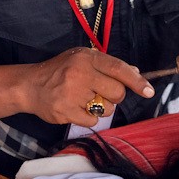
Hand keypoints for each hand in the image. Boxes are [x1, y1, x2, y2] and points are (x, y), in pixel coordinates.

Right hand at [25, 47, 153, 127]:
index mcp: (87, 58)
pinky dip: (89, 117)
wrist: (29, 86)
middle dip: (114, 95)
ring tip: (86, 100)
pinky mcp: (66, 111)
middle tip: (100, 92)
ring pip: (107, 108)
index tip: (149, 91)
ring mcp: (72, 93)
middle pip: (117, 92)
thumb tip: (135, 72)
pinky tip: (77, 108)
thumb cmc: (59, 71)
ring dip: (102, 107)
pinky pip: (93, 120)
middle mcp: (80, 73)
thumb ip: (107, 65)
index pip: (119, 69)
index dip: (137, 81)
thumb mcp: (82, 59)